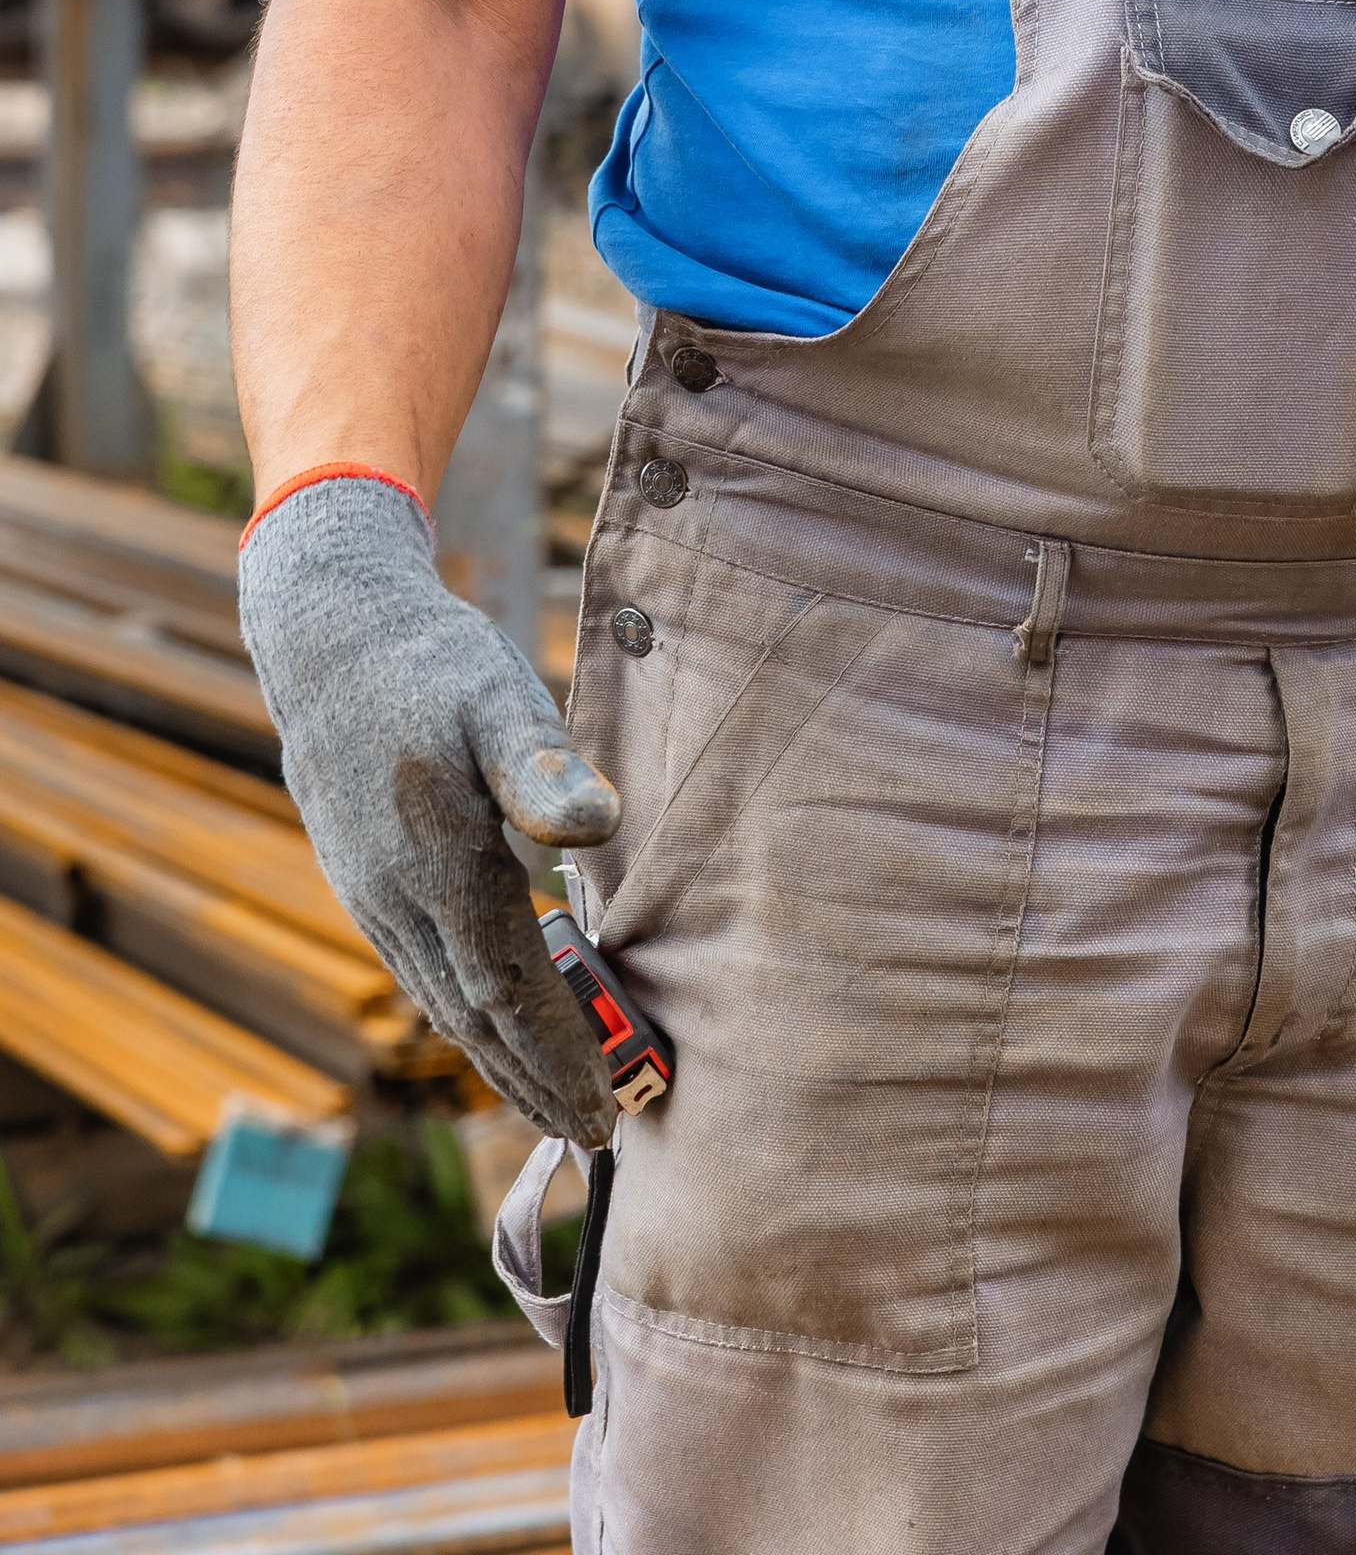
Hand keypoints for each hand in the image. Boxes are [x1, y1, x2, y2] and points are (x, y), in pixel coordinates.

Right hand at [238, 474, 621, 1142]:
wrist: (328, 636)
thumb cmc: (429, 663)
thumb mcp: (498, 697)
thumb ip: (542, 767)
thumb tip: (598, 827)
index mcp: (442, 867)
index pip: (510, 992)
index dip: (560, 1056)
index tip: (607, 1114)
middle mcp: (398, 900)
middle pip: (475, 1020)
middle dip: (535, 1082)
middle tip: (594, 1139)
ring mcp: (372, 896)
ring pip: (441, 1004)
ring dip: (498, 1061)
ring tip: (552, 1105)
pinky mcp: (362, 881)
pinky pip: (418, 971)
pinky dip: (462, 1015)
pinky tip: (489, 1027)